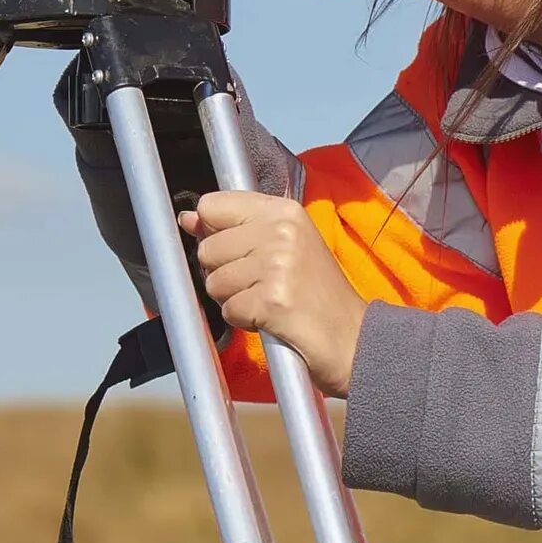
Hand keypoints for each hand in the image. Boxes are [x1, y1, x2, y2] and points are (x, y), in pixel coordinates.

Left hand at [184, 190, 365, 396]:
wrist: (354, 337)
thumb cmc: (317, 294)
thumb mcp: (284, 246)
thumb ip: (234, 228)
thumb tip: (187, 219)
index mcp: (283, 211)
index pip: (212, 205)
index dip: (211, 232)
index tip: (231, 250)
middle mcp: (281, 231)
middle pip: (208, 249)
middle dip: (224, 274)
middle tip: (261, 284)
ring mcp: (277, 265)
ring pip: (214, 282)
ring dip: (234, 300)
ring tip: (268, 301)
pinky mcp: (272, 300)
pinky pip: (228, 310)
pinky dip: (244, 321)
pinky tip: (270, 318)